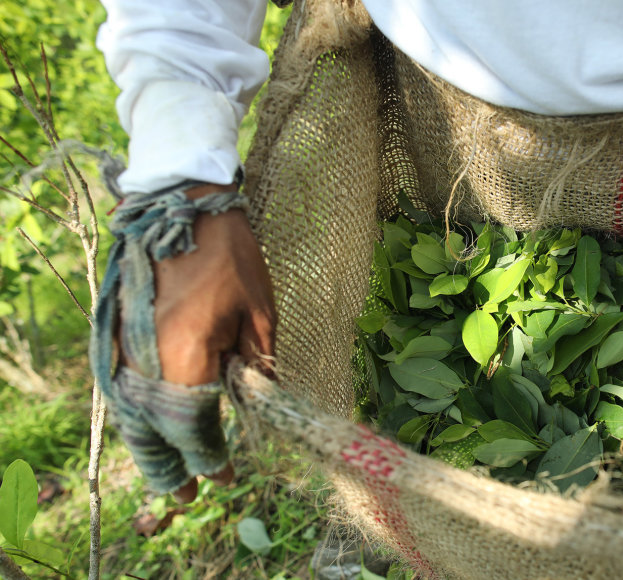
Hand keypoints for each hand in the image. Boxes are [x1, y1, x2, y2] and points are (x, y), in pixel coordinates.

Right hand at [121, 183, 276, 501]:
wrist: (182, 206)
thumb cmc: (232, 256)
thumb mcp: (261, 313)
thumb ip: (257, 365)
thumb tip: (256, 402)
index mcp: (187, 361)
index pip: (196, 430)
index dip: (211, 459)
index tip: (226, 478)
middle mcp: (146, 363)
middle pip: (156, 434)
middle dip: (176, 466)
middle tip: (192, 493)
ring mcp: (123, 349)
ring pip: (131, 417)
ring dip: (151, 447)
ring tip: (170, 471)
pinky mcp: (114, 335)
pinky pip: (121, 391)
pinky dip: (137, 417)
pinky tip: (151, 426)